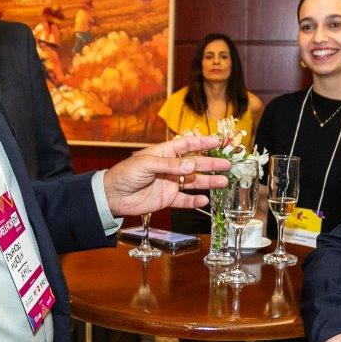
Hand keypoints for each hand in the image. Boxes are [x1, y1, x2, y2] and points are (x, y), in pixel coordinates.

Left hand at [102, 135, 229, 215]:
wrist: (113, 196)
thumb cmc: (125, 174)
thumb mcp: (146, 164)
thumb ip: (170, 165)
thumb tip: (191, 166)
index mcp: (164, 153)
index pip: (186, 145)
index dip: (202, 143)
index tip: (217, 141)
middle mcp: (170, 167)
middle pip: (195, 164)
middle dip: (211, 164)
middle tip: (227, 164)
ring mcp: (170, 183)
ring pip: (193, 182)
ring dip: (208, 182)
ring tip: (223, 182)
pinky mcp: (167, 199)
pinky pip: (184, 199)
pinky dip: (194, 200)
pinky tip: (205, 200)